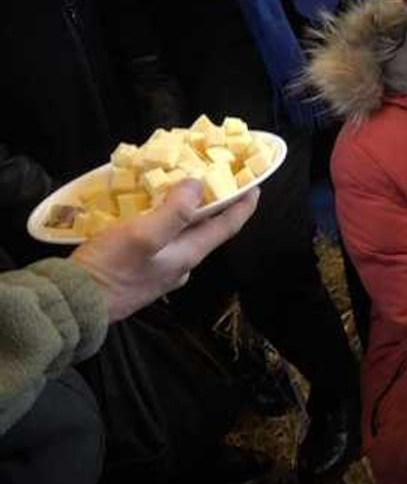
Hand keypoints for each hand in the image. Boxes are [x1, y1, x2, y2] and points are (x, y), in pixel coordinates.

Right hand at [71, 180, 259, 320]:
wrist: (75, 304)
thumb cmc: (111, 269)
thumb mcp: (143, 234)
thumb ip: (174, 212)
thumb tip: (198, 186)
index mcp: (189, 255)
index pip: (227, 227)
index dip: (243, 205)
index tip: (254, 185)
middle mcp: (181, 264)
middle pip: (207, 230)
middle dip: (215, 205)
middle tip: (215, 179)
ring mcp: (161, 270)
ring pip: (183, 235)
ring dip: (187, 212)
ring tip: (182, 188)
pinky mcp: (140, 271)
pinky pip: (161, 241)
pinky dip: (163, 222)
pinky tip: (150, 212)